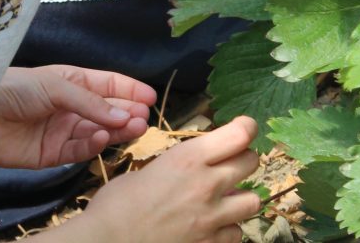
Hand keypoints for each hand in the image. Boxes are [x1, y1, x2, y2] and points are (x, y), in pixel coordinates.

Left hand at [0, 65, 154, 168]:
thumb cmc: (14, 88)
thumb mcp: (57, 86)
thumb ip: (91, 103)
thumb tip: (125, 115)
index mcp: (71, 82)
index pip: (108, 86)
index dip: (129, 91)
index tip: (151, 98)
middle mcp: (69, 107)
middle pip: (106, 112)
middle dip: (126, 113)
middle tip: (145, 118)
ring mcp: (61, 131)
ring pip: (97, 132)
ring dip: (115, 130)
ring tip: (134, 127)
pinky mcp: (51, 155)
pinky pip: (79, 150)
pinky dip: (93, 145)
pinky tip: (104, 137)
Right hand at [67, 116, 261, 242]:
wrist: (107, 241)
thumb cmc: (116, 204)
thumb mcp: (148, 170)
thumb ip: (178, 167)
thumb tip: (189, 169)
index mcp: (188, 158)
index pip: (240, 134)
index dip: (246, 128)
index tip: (244, 127)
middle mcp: (207, 184)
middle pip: (251, 163)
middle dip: (244, 159)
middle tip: (232, 162)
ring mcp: (211, 217)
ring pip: (253, 201)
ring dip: (242, 197)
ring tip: (227, 198)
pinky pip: (236, 233)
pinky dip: (229, 229)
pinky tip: (214, 226)